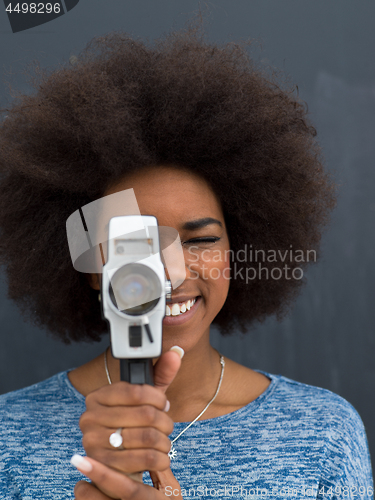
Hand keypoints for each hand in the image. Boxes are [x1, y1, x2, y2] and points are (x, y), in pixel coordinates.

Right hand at [73, 348, 182, 496]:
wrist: (117, 463)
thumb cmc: (132, 425)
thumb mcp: (145, 398)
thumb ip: (161, 373)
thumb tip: (175, 352)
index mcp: (98, 396)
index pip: (136, 391)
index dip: (158, 398)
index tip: (165, 404)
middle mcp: (90, 417)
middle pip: (145, 414)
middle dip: (164, 421)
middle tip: (167, 425)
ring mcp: (93, 442)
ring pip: (147, 437)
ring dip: (164, 440)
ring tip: (165, 441)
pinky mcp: (103, 466)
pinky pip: (142, 459)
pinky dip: (159, 459)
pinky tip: (161, 456)